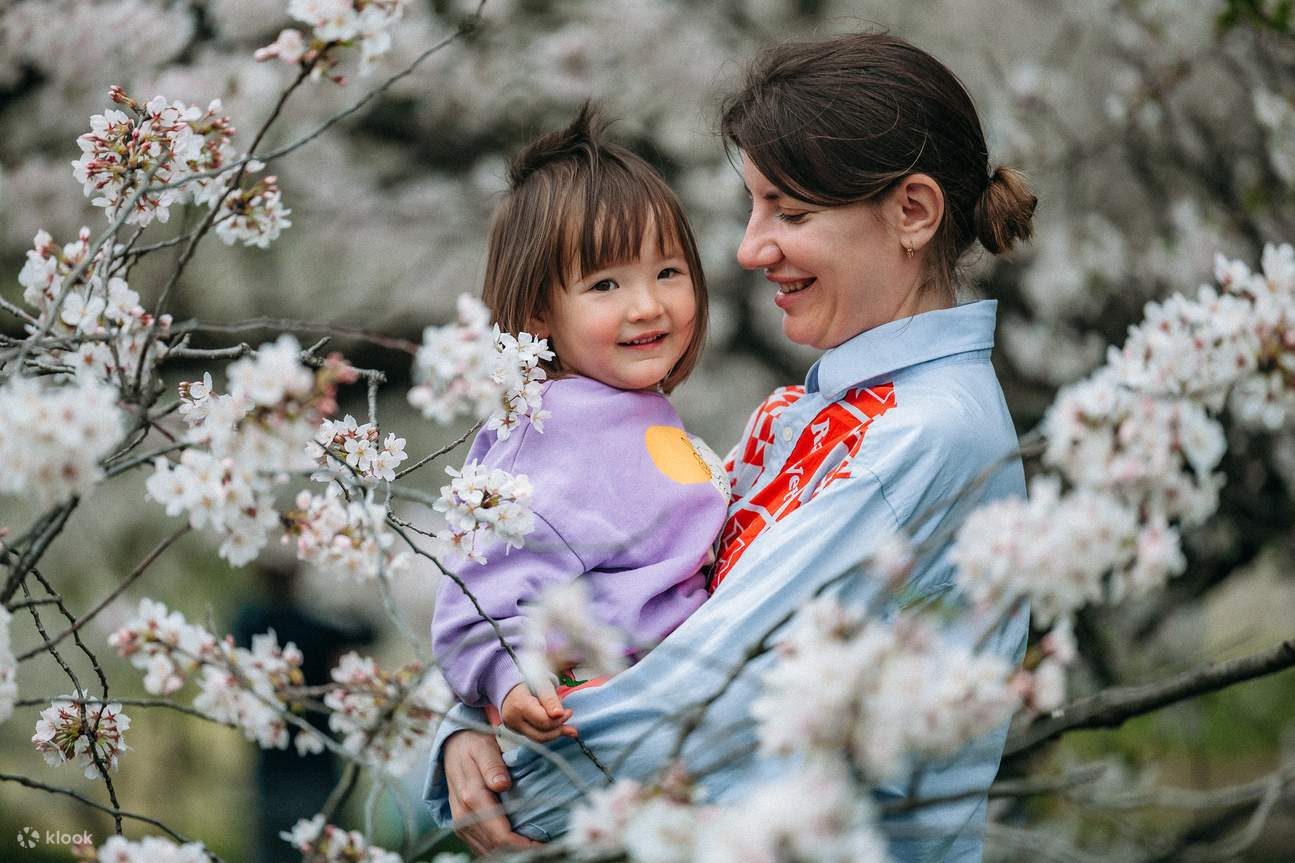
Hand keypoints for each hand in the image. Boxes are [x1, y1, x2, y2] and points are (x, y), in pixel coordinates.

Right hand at [444, 730, 541, 854]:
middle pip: (496, 848)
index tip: (544, 843)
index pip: (501, 835)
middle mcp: (464, 816)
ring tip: (535, 846)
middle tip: (546, 846)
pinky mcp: (462, 827)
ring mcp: (461, 824)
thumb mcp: (484, 748)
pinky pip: (481, 847)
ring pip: (489, 851)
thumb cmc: (473, 746)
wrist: (452, 747)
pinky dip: (500, 849)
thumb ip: (493, 766)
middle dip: (522, 851)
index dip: (524, 845)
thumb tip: (502, 785)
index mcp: (472, 797)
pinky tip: (517, 844)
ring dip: (511, 852)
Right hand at [500, 682, 578, 742]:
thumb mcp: (541, 683)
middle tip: (569, 718)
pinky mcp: (515, 730)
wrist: (511, 681)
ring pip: (538, 738)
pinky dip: (547, 732)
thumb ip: (550, 699)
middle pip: (541, 734)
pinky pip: (534, 736)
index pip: (543, 721)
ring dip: (555, 733)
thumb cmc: (528, 678)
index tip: (569, 711)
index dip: (559, 719)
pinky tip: (557, 727)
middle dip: (559, 729)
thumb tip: (558, 714)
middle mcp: (513, 719)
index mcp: (519, 705)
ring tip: (569, 728)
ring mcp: (512, 726)